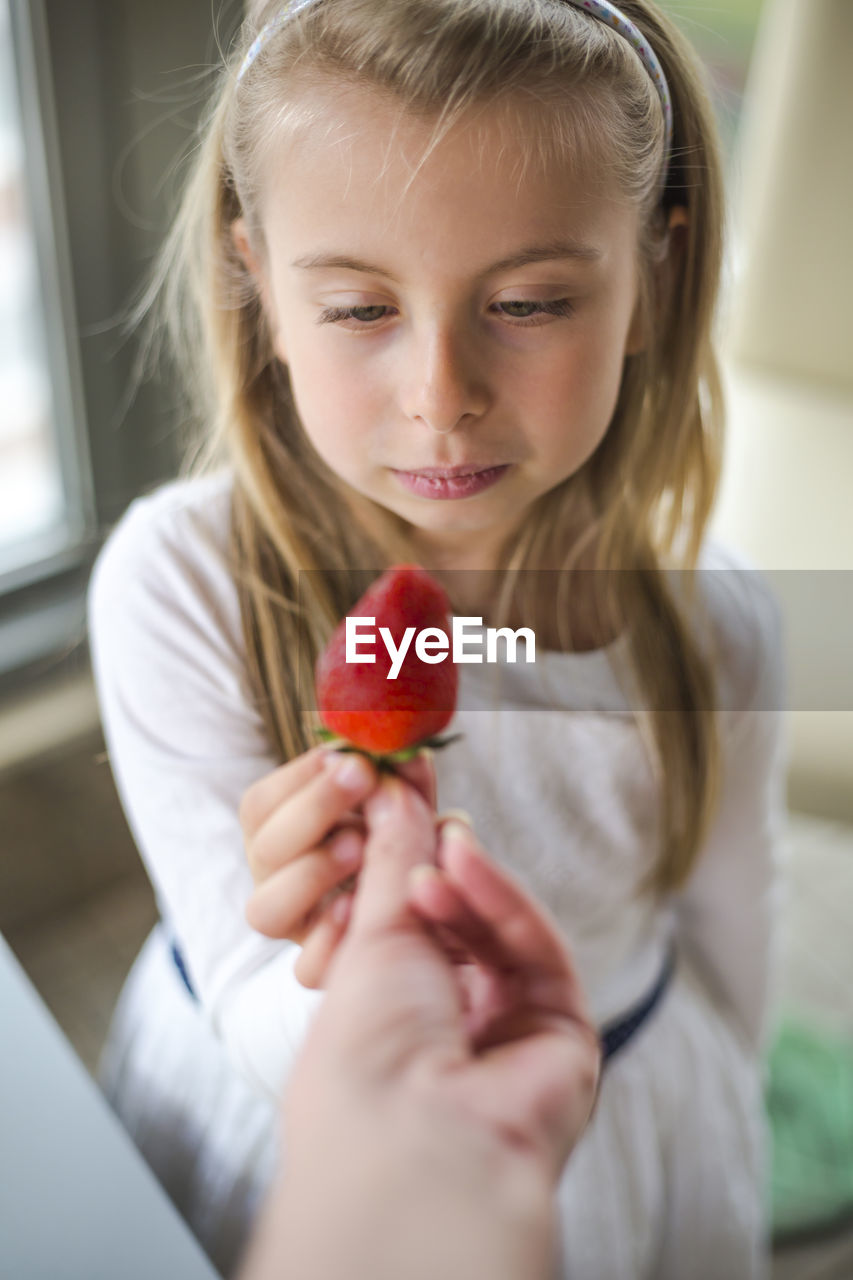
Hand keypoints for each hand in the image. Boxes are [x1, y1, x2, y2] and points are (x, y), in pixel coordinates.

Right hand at [239, 747, 435, 985]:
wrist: (434, 916)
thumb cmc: (411, 846)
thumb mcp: (409, 809)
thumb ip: (406, 785)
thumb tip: (410, 755)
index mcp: (284, 835)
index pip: (260, 805)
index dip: (299, 777)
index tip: (346, 754)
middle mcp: (279, 882)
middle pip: (263, 848)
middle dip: (314, 807)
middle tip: (361, 779)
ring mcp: (298, 929)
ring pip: (265, 910)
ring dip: (312, 870)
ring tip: (360, 845)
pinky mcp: (323, 972)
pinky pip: (307, 969)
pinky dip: (331, 940)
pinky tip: (360, 907)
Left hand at [289, 774, 600, 1184]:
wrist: (406, 1134)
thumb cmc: (362, 1050)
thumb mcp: (367, 935)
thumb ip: (390, 859)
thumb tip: (395, 795)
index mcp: (395, 1021)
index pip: (412, 929)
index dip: (406, 866)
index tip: (400, 801)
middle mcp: (454, 1031)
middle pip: (463, 928)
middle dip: (441, 866)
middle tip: (426, 805)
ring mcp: (510, 1033)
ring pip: (502, 934)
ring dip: (466, 883)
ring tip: (438, 843)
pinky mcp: (562, 1032)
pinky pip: (536, 949)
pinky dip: (500, 901)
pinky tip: (460, 864)